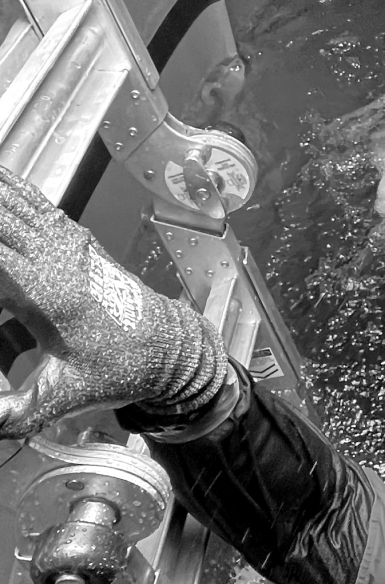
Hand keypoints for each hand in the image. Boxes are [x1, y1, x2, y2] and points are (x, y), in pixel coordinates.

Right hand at [0, 165, 226, 437]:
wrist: (169, 348)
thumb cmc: (122, 367)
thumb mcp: (68, 395)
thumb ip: (20, 411)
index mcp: (48, 292)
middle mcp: (56, 259)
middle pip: (3, 220)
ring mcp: (68, 246)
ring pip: (17, 203)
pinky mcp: (76, 241)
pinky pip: (37, 203)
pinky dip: (13, 186)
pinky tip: (2, 172)